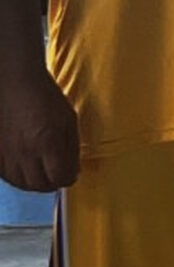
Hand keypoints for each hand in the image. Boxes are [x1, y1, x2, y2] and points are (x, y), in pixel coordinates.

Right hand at [0, 69, 80, 192]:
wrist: (15, 81)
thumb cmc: (46, 97)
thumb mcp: (69, 120)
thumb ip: (71, 148)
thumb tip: (73, 171)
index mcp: (48, 143)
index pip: (60, 177)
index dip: (69, 178)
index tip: (71, 174)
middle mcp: (25, 151)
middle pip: (39, 184)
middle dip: (53, 184)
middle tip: (57, 177)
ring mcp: (7, 152)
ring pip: (20, 183)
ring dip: (33, 184)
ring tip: (41, 177)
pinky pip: (4, 174)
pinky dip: (15, 178)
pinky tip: (23, 171)